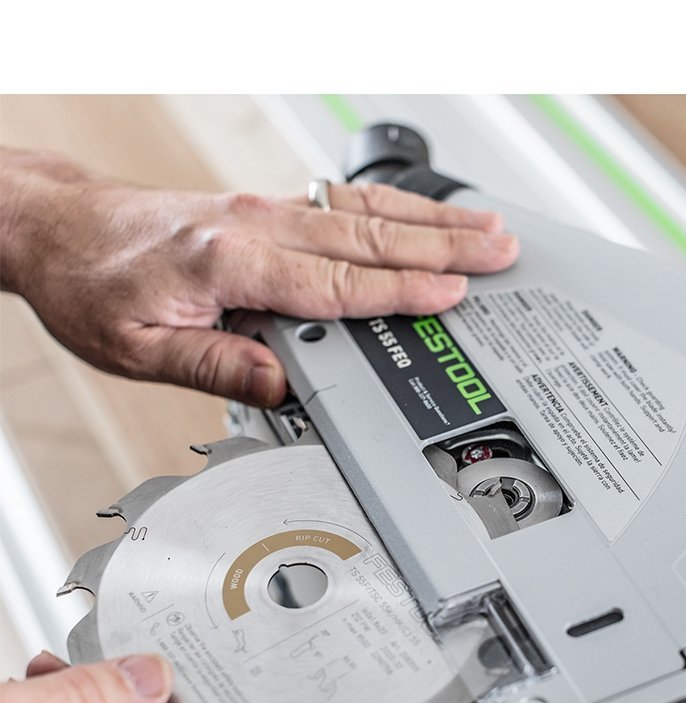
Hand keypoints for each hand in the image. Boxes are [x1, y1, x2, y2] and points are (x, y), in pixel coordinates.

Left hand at [0, 149, 518, 408]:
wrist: (57, 231)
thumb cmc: (92, 286)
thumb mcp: (140, 349)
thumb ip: (218, 368)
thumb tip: (284, 387)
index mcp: (231, 261)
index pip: (336, 283)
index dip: (401, 290)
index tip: (454, 293)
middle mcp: (257, 225)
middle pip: (370, 235)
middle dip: (444, 243)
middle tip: (501, 249)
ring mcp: (265, 210)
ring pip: (365, 213)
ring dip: (432, 220)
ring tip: (487, 226)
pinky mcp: (266, 209)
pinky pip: (344, 206)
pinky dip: (395, 211)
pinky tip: (425, 217)